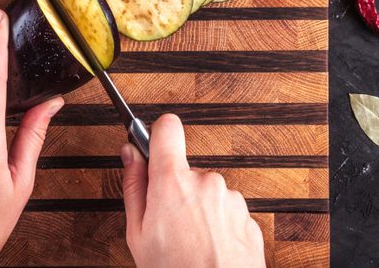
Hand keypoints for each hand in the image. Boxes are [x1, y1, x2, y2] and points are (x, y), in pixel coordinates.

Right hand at [121, 114, 265, 267]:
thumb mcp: (138, 234)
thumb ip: (134, 186)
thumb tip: (130, 154)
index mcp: (173, 181)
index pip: (167, 127)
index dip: (158, 134)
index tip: (153, 146)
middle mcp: (206, 182)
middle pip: (185, 170)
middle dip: (176, 191)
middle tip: (167, 225)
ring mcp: (230, 199)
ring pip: (207, 193)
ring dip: (199, 212)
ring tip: (190, 244)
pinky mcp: (248, 218)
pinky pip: (226, 212)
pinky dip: (217, 227)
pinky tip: (209, 250)